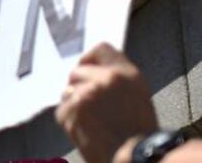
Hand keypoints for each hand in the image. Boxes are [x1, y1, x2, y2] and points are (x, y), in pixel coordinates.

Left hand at [55, 43, 157, 162]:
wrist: (137, 158)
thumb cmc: (138, 134)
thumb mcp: (138, 96)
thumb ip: (117, 78)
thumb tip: (92, 70)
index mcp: (127, 74)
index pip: (101, 50)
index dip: (89, 60)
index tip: (86, 70)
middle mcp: (108, 79)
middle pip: (77, 72)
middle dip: (78, 87)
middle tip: (91, 107)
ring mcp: (88, 93)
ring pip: (68, 92)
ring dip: (74, 105)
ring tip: (93, 123)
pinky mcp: (74, 110)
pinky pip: (62, 111)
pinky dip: (70, 122)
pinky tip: (86, 132)